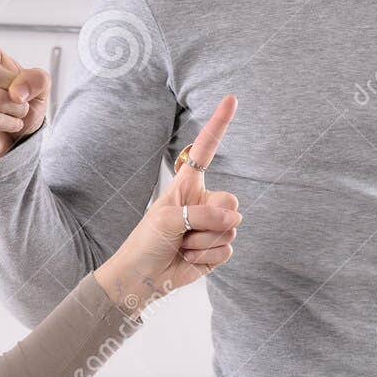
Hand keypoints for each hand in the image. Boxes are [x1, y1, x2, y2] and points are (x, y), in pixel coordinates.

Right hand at [0, 0, 51, 162]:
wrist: (11, 146)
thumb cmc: (21, 110)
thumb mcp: (41, 87)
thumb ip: (37, 78)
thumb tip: (14, 91)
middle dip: (16, 91)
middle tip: (19, 103)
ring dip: (16, 111)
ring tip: (12, 117)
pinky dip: (10, 125)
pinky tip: (4, 128)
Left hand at [94, 95, 241, 314]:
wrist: (142, 277)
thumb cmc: (146, 242)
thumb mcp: (169, 219)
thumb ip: (203, 213)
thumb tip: (235, 220)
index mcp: (188, 185)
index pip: (206, 150)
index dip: (219, 125)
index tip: (232, 99)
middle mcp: (203, 201)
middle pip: (231, 201)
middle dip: (212, 219)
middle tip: (185, 231)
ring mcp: (212, 225)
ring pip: (231, 229)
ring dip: (203, 242)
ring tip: (181, 246)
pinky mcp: (217, 249)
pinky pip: (228, 250)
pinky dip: (207, 257)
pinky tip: (189, 259)